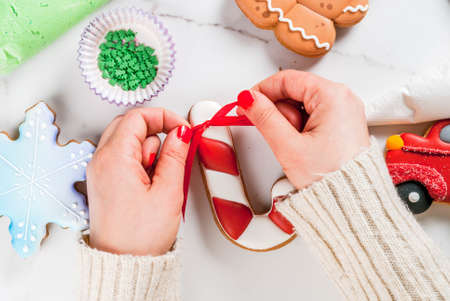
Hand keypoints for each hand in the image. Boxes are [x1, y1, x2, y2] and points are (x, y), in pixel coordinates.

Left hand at [86, 108, 191, 255]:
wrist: (124, 263)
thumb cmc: (140, 237)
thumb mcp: (167, 191)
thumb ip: (175, 154)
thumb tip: (180, 132)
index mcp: (114, 159)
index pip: (137, 116)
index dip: (164, 117)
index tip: (182, 128)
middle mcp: (101, 161)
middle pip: (130, 125)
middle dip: (156, 132)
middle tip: (174, 150)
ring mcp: (101, 171)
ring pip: (128, 141)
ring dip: (149, 151)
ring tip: (159, 178)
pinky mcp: (105, 181)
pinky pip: (124, 158)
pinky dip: (142, 162)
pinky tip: (151, 183)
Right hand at [237, 70, 369, 189]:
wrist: (352, 204)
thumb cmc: (332, 179)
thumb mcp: (289, 147)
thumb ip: (264, 118)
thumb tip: (249, 99)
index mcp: (333, 96)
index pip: (287, 79)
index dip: (262, 91)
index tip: (246, 103)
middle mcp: (343, 98)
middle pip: (295, 91)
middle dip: (280, 113)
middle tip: (280, 136)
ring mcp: (344, 112)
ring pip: (302, 105)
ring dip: (291, 123)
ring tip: (297, 146)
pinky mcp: (342, 124)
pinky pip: (313, 117)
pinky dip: (301, 129)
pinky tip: (303, 147)